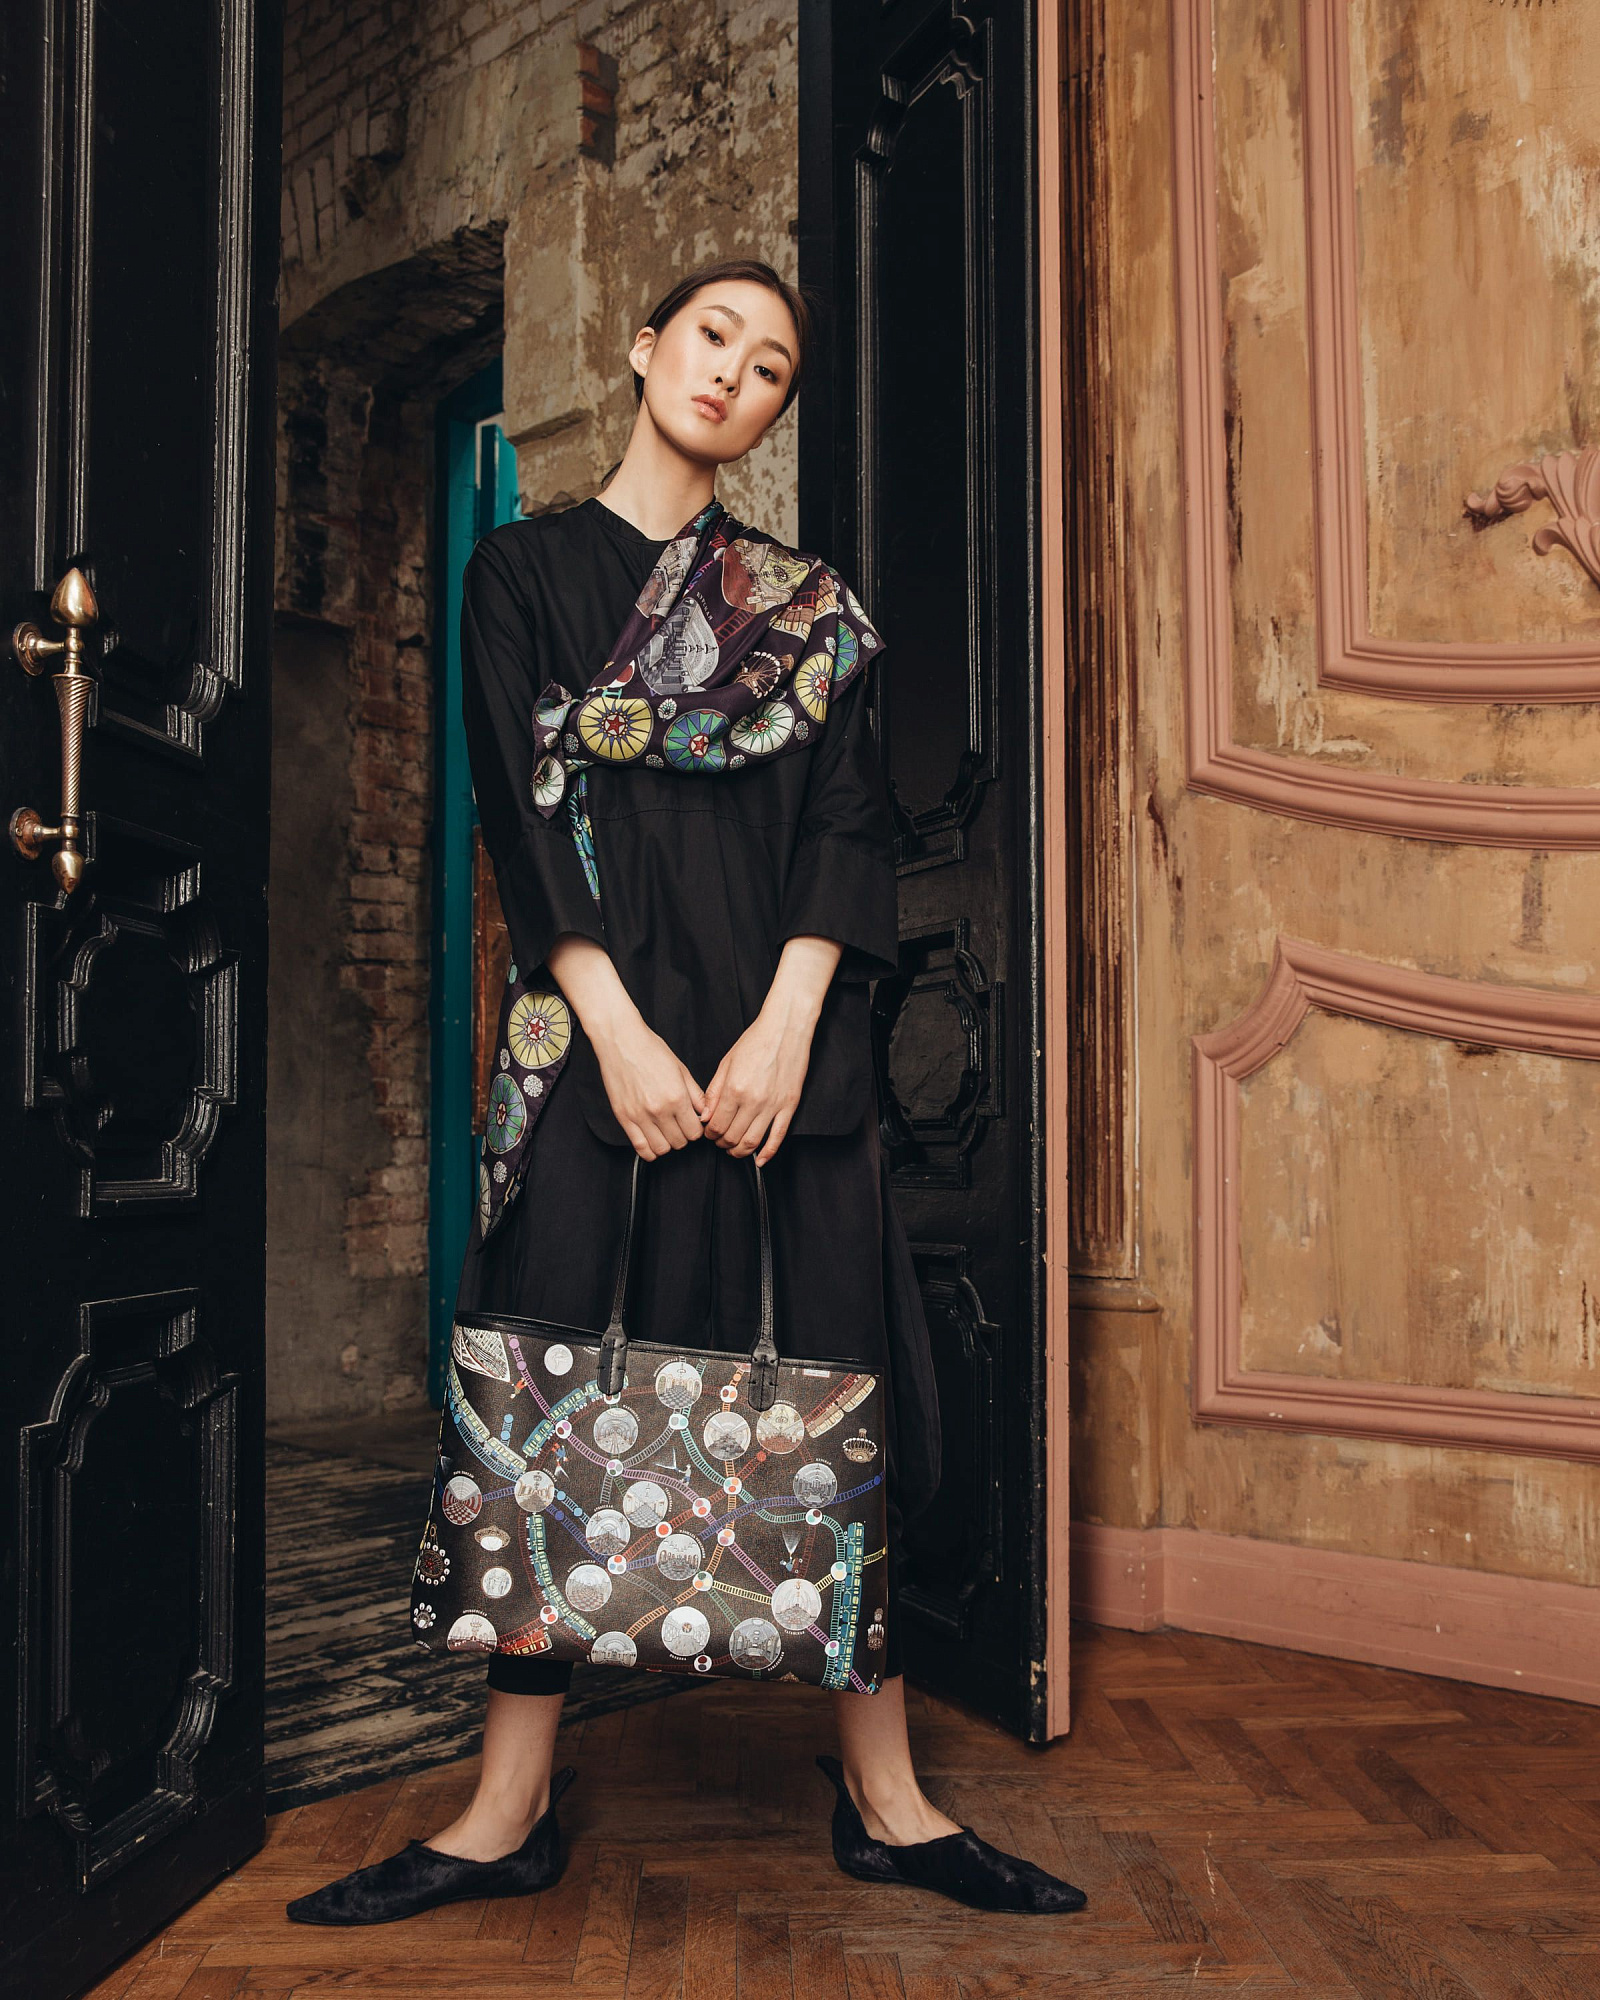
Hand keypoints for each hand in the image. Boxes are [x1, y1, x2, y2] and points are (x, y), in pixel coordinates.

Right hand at [590, 1012, 707, 1158]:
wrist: (621, 1041)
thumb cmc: (650, 1050)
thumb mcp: (681, 1069)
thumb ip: (696, 1095)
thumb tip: (705, 1113)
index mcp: (677, 1097)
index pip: (695, 1132)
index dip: (696, 1129)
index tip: (692, 1122)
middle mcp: (659, 1110)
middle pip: (680, 1142)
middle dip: (683, 1135)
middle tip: (680, 1124)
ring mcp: (640, 1116)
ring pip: (661, 1149)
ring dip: (667, 1143)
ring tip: (666, 1131)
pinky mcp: (624, 1118)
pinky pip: (640, 1147)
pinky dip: (649, 1150)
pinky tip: (653, 1140)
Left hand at [700, 1010, 814, 1163]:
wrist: (785, 1029)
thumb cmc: (756, 1041)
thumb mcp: (726, 1063)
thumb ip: (714, 1092)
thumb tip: (705, 1116)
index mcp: (734, 1089)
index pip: (716, 1125)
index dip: (709, 1134)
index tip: (709, 1133)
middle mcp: (753, 1100)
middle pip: (732, 1136)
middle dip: (722, 1144)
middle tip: (719, 1142)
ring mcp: (773, 1105)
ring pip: (753, 1141)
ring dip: (740, 1151)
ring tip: (734, 1150)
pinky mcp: (789, 1106)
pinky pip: (778, 1136)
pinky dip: (768, 1153)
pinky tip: (760, 1160)